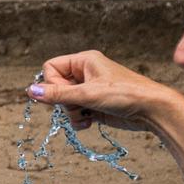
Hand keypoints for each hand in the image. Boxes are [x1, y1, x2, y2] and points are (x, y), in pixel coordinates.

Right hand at [31, 50, 183, 139]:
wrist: (152, 110)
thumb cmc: (126, 95)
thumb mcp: (87, 94)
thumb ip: (57, 94)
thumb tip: (31, 91)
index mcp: (84, 61)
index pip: (50, 68)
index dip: (53, 84)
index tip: (67, 94)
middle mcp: (85, 73)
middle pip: (56, 87)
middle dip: (64, 102)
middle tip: (80, 105)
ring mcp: (90, 90)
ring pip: (64, 103)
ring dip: (72, 113)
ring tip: (87, 115)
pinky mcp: (95, 105)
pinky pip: (75, 113)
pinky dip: (79, 120)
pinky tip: (90, 122)